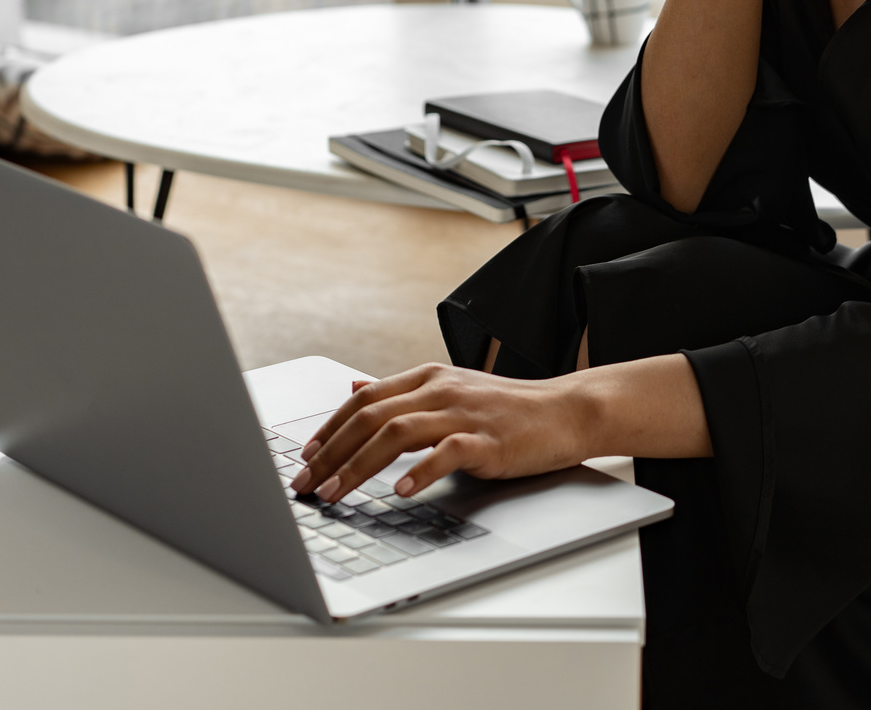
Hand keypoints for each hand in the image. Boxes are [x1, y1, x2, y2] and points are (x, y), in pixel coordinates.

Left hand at [290, 364, 591, 501]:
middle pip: (370, 417)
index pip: (364, 399)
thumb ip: (401, 393)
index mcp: (427, 377)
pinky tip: (398, 492)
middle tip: (307, 483)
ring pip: (397, 432)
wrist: (565, 411)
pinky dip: (418, 472)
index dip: (330, 428)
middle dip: (332, 453)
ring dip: (359, 466)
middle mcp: (440, 390)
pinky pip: (446, 453)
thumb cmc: (507, 408)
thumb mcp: (449, 390)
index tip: (306, 456)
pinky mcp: (487, 440)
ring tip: (335, 493)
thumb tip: (354, 388)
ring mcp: (464, 413)